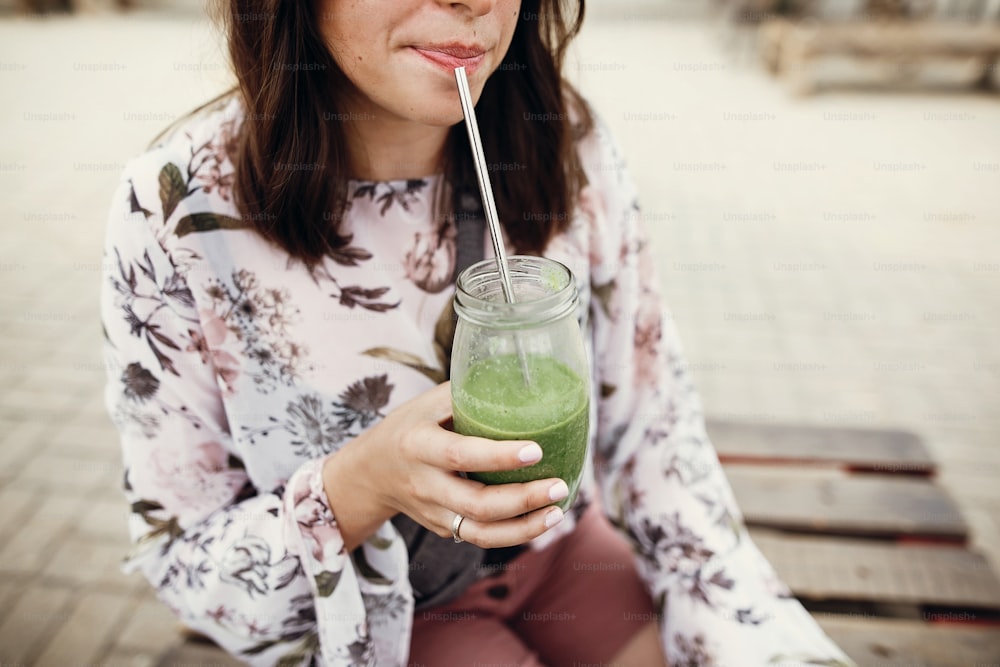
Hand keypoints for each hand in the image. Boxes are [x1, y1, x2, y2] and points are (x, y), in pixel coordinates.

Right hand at [322, 382, 566, 549]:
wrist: (371, 472)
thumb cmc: (409, 425)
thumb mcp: (427, 403)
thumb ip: (468, 394)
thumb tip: (522, 379)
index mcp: (418, 445)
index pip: (461, 455)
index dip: (500, 457)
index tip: (537, 450)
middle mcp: (425, 484)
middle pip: (476, 504)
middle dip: (522, 500)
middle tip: (560, 486)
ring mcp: (433, 512)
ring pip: (480, 533)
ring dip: (524, 528)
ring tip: (558, 510)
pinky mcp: (444, 528)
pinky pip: (480, 537)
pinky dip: (515, 533)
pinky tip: (543, 519)